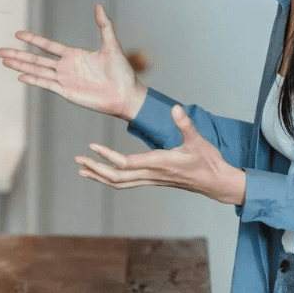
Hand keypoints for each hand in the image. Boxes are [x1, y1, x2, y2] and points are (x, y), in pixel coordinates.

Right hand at [0, 4, 146, 120]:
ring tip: (3, 61)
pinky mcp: (66, 92)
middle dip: (17, 54)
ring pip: (36, 71)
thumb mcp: (112, 44)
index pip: (47, 46)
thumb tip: (99, 5)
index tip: (17, 33)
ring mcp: (64, 80)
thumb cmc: (122, 71)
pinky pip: (46, 84)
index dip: (33, 39)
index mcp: (74, 55)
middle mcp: (65, 67)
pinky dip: (32, 80)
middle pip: (35, 59)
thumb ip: (104, 25)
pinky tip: (19, 76)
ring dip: (19, 66)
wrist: (126, 95)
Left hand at [74, 105, 246, 205]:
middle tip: (77, 161)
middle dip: (95, 169)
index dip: (108, 156)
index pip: (127, 163)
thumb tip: (176, 109)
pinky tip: (101, 174)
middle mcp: (152, 175)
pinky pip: (126, 183)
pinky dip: (111, 179)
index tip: (92, 147)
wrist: (216, 182)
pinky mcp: (152, 180)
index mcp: (159, 163)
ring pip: (119, 183)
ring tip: (82, 170)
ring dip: (99, 176)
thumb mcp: (198, 140)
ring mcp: (151, 180)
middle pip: (117, 177)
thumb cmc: (208, 161)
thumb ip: (185, 124)